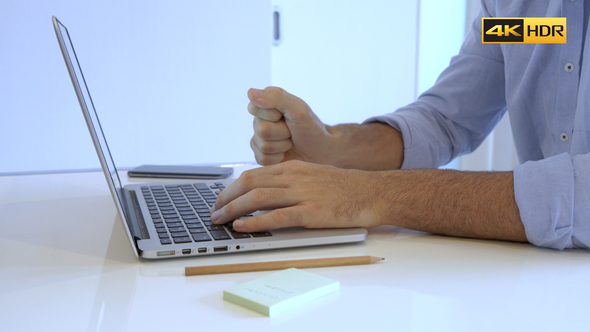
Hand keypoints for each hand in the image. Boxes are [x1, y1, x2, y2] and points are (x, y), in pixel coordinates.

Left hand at [210, 160, 385, 231]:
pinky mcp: (311, 212)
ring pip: (258, 197)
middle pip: (249, 183)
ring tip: (220, 220)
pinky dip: (255, 221)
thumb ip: (289, 182)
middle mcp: (294, 177)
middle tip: (214, 212)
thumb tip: (263, 193)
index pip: (253, 174)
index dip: (231, 187)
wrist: (372, 192)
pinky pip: (277, 216)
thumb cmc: (344, 188)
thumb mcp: (312, 176)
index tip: (221, 199)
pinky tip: (242, 227)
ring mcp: (303, 193)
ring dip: (233, 209)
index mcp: (293, 168)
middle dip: (226, 198)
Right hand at [247, 87, 333, 165]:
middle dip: (282, 133)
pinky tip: (285, 153)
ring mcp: (258, 138)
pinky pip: (263, 159)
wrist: (320, 151)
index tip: (287, 115)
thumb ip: (275, 98)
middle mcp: (259, 119)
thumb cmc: (310, 127)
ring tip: (291, 141)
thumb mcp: (298, 109)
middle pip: (261, 130)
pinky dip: (279, 158)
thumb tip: (250, 92)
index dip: (273, 115)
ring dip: (283, 145)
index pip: (254, 108)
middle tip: (292, 131)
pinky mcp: (260, 155)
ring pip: (263, 146)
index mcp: (266, 103)